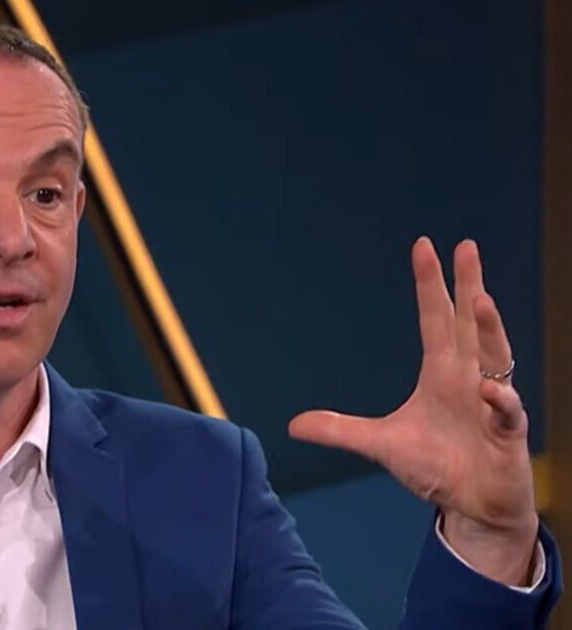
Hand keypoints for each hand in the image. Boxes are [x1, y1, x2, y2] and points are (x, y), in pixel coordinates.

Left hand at [289, 238, 536, 585]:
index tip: (424, 246)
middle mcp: (469, 378)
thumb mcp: (380, 445)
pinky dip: (500, 399)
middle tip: (465, 247)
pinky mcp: (507, 433)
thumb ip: (341, 431)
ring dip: (489, 329)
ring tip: (480, 300)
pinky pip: (508, 410)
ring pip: (495, 357)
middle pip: (469, 323)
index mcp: (441, 373)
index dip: (430, 285)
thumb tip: (293, 425)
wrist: (471, 506)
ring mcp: (492, 402)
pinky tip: (489, 390)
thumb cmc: (435, 467)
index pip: (435, 319)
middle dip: (469, 285)